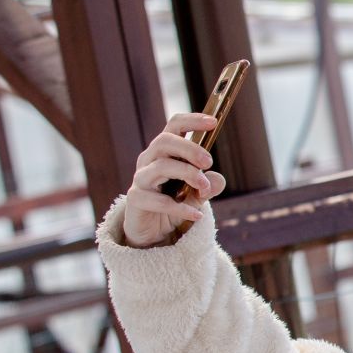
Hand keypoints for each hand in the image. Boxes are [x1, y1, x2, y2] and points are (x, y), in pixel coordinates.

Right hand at [121, 112, 227, 247]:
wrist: (154, 232)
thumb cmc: (176, 204)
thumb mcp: (198, 193)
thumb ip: (209, 184)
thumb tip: (217, 178)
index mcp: (165, 152)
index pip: (174, 126)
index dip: (192, 120)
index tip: (213, 122)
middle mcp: (149, 160)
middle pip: (164, 141)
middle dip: (189, 149)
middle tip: (208, 162)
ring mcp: (140, 179)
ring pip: (160, 167)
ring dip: (188, 175)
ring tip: (205, 190)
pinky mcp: (136, 200)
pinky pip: (157, 200)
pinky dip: (180, 208)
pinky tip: (197, 215)